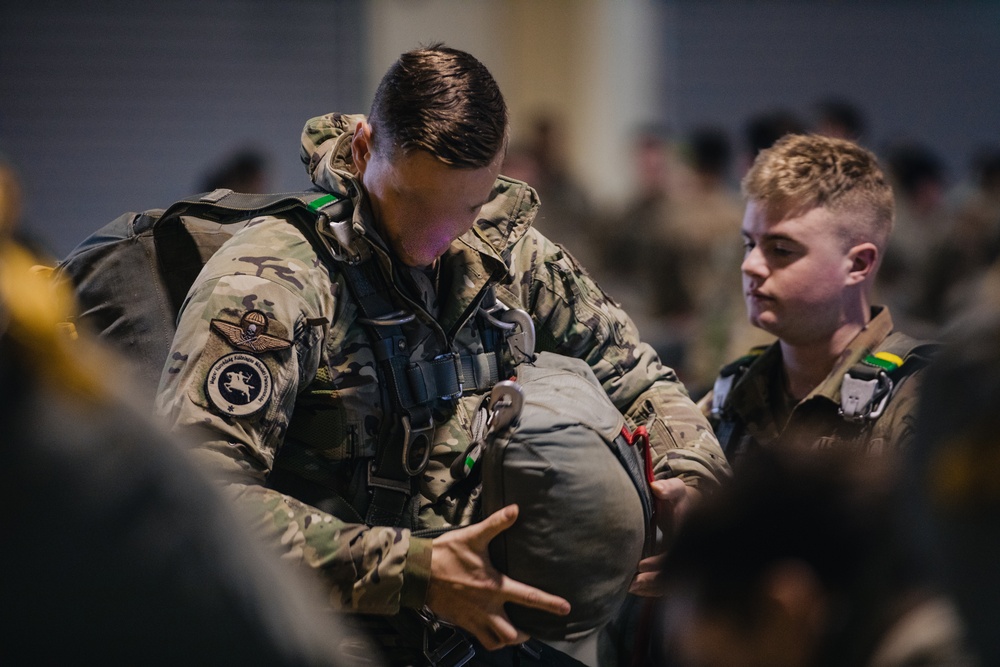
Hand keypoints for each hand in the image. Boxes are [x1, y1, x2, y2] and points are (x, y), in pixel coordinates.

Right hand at [425, 504, 570, 650]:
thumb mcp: (473, 536)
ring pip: (496, 641)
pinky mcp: (461, 622)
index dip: (550, 604)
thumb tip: (515, 509)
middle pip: (513, 634)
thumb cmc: (446, 555)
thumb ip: (496, 524)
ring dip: (507, 640)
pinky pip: (479, 639)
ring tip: (514, 634)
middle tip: (533, 628)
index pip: (529, 597)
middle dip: (526, 635)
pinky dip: (488, 639)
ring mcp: (473, 618)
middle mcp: (487, 607)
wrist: (418, 571)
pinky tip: (490, 629)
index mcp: (494, 587)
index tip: (566, 609)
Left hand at [629, 478, 695, 596]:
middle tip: (631, 583)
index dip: (660, 565)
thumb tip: (656, 488)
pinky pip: (666, 586)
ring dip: (650, 589)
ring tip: (628, 587)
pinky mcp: (677, 573)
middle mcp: (692, 558)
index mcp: (693, 540)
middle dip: (653, 583)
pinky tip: (633, 587)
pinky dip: (650, 589)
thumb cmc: (680, 500)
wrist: (688, 509)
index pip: (678, 558)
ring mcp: (685, 568)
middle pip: (675, 579)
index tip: (640, 565)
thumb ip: (668, 488)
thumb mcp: (676, 491)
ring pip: (670, 587)